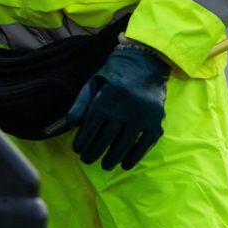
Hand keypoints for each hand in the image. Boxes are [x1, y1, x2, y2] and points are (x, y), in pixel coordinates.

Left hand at [66, 42, 169, 170]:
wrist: (145, 62)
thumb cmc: (114, 74)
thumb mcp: (94, 82)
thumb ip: (81, 102)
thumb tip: (71, 124)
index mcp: (108, 95)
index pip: (92, 124)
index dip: (84, 140)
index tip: (77, 150)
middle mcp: (126, 106)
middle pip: (107, 136)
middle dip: (95, 151)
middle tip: (87, 160)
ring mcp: (143, 115)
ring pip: (125, 143)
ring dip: (113, 157)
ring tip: (104, 165)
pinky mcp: (157, 121)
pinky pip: (145, 143)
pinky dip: (134, 156)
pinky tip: (125, 164)